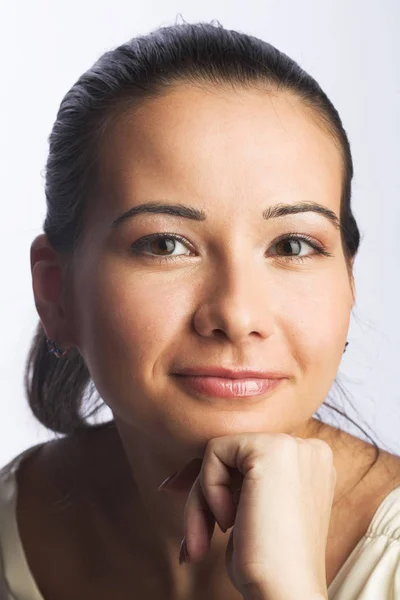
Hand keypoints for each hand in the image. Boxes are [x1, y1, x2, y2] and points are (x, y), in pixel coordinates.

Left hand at [158, 433, 334, 598]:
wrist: (285, 593)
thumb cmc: (266, 564)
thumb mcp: (251, 512)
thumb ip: (233, 483)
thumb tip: (176, 479)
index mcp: (309, 464)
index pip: (246, 457)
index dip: (214, 480)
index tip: (182, 501)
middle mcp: (307, 448)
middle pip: (233, 455)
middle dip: (202, 495)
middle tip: (192, 544)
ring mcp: (293, 446)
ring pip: (220, 453)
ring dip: (200, 502)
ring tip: (202, 543)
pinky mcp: (272, 449)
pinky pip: (215, 452)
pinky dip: (208, 489)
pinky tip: (228, 522)